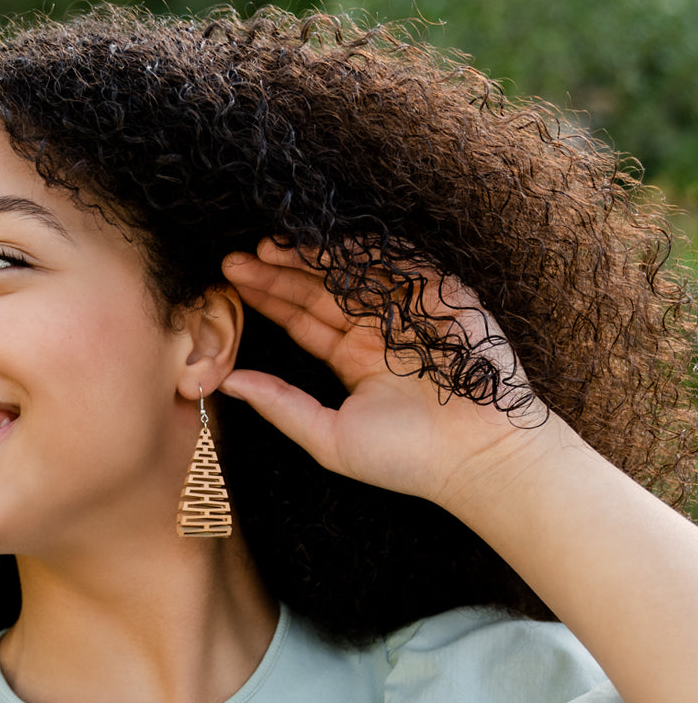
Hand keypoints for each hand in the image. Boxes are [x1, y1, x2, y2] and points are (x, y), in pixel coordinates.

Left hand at [220, 239, 552, 508]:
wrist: (477, 459)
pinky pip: (404, 265)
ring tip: (271, 246)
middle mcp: (379, 331)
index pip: (303, 320)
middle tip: (237, 257)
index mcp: (354, 359)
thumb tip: (226, 383)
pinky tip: (329, 243)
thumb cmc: (405, 459)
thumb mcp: (328, 436)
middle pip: (320, 291)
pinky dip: (370, 252)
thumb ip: (279, 406)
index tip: (230, 281)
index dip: (269, 299)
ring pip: (355, 273)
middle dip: (280, 272)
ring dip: (314, 257)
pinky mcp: (446, 297)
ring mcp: (412, 311)